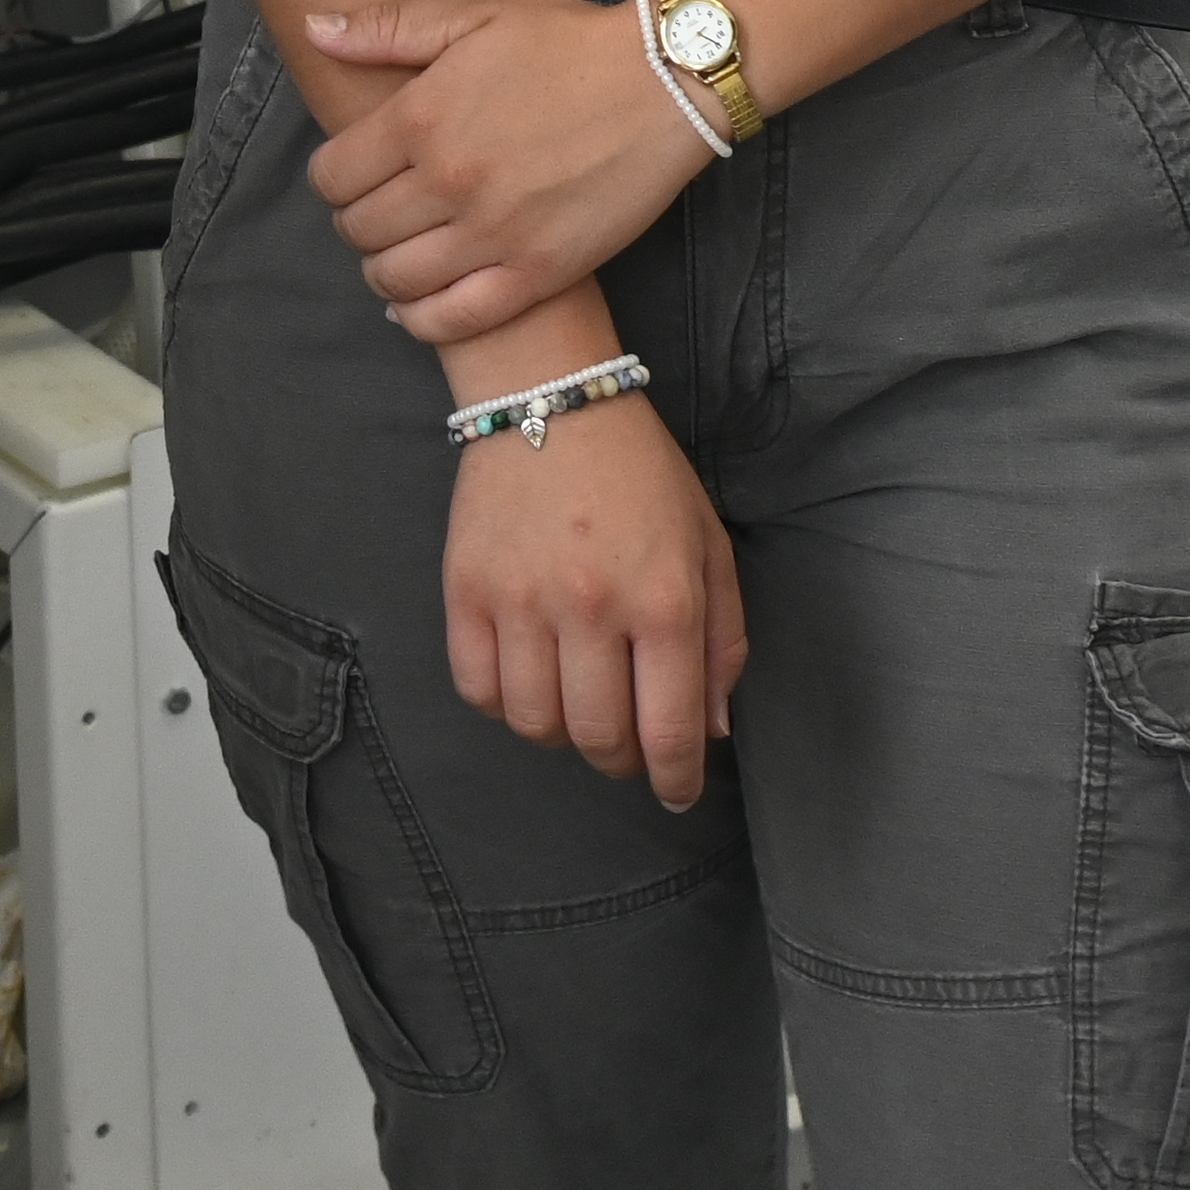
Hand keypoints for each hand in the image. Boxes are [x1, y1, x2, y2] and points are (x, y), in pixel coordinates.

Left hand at [302, 0, 716, 344]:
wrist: (663, 82)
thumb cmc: (567, 43)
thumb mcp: (474, 14)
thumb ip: (387, 28)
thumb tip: (316, 31)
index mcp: (421, 118)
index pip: (332, 176)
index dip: (333, 179)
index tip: (353, 174)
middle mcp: (447, 182)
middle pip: (359, 230)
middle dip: (358, 221)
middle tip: (383, 209)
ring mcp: (492, 234)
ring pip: (395, 280)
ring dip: (384, 270)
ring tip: (400, 253)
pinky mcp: (536, 273)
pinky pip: (453, 320)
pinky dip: (421, 319)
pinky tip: (419, 303)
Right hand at [441, 386, 743, 810]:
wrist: (552, 397)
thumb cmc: (641, 476)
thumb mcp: (708, 546)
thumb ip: (722, 641)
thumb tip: (712, 729)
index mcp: (664, 600)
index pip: (669, 731)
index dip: (677, 779)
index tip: (677, 792)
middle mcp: (592, 607)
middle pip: (599, 739)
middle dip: (622, 762)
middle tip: (629, 746)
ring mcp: (521, 600)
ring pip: (536, 724)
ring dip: (564, 737)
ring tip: (578, 710)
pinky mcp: (466, 589)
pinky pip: (478, 688)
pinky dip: (506, 705)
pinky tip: (530, 681)